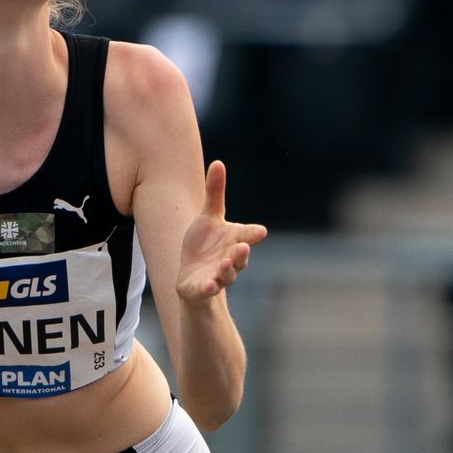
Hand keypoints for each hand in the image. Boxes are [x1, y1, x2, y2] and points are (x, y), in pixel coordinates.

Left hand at [177, 160, 266, 301]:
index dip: (253, 234)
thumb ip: (215, 193)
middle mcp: (231, 259)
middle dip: (241, 253)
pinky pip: (207, 290)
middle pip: (240, 257)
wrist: (192, 275)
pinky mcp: (203, 289)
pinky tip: (208, 285)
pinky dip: (208, 288)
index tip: (260, 231)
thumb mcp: (208, 217)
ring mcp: (218, 276)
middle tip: (241, 247)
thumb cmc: (204, 243)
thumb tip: (218, 162)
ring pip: (227, 275)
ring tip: (224, 264)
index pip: (247, 236)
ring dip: (227, 270)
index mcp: (234, 240)